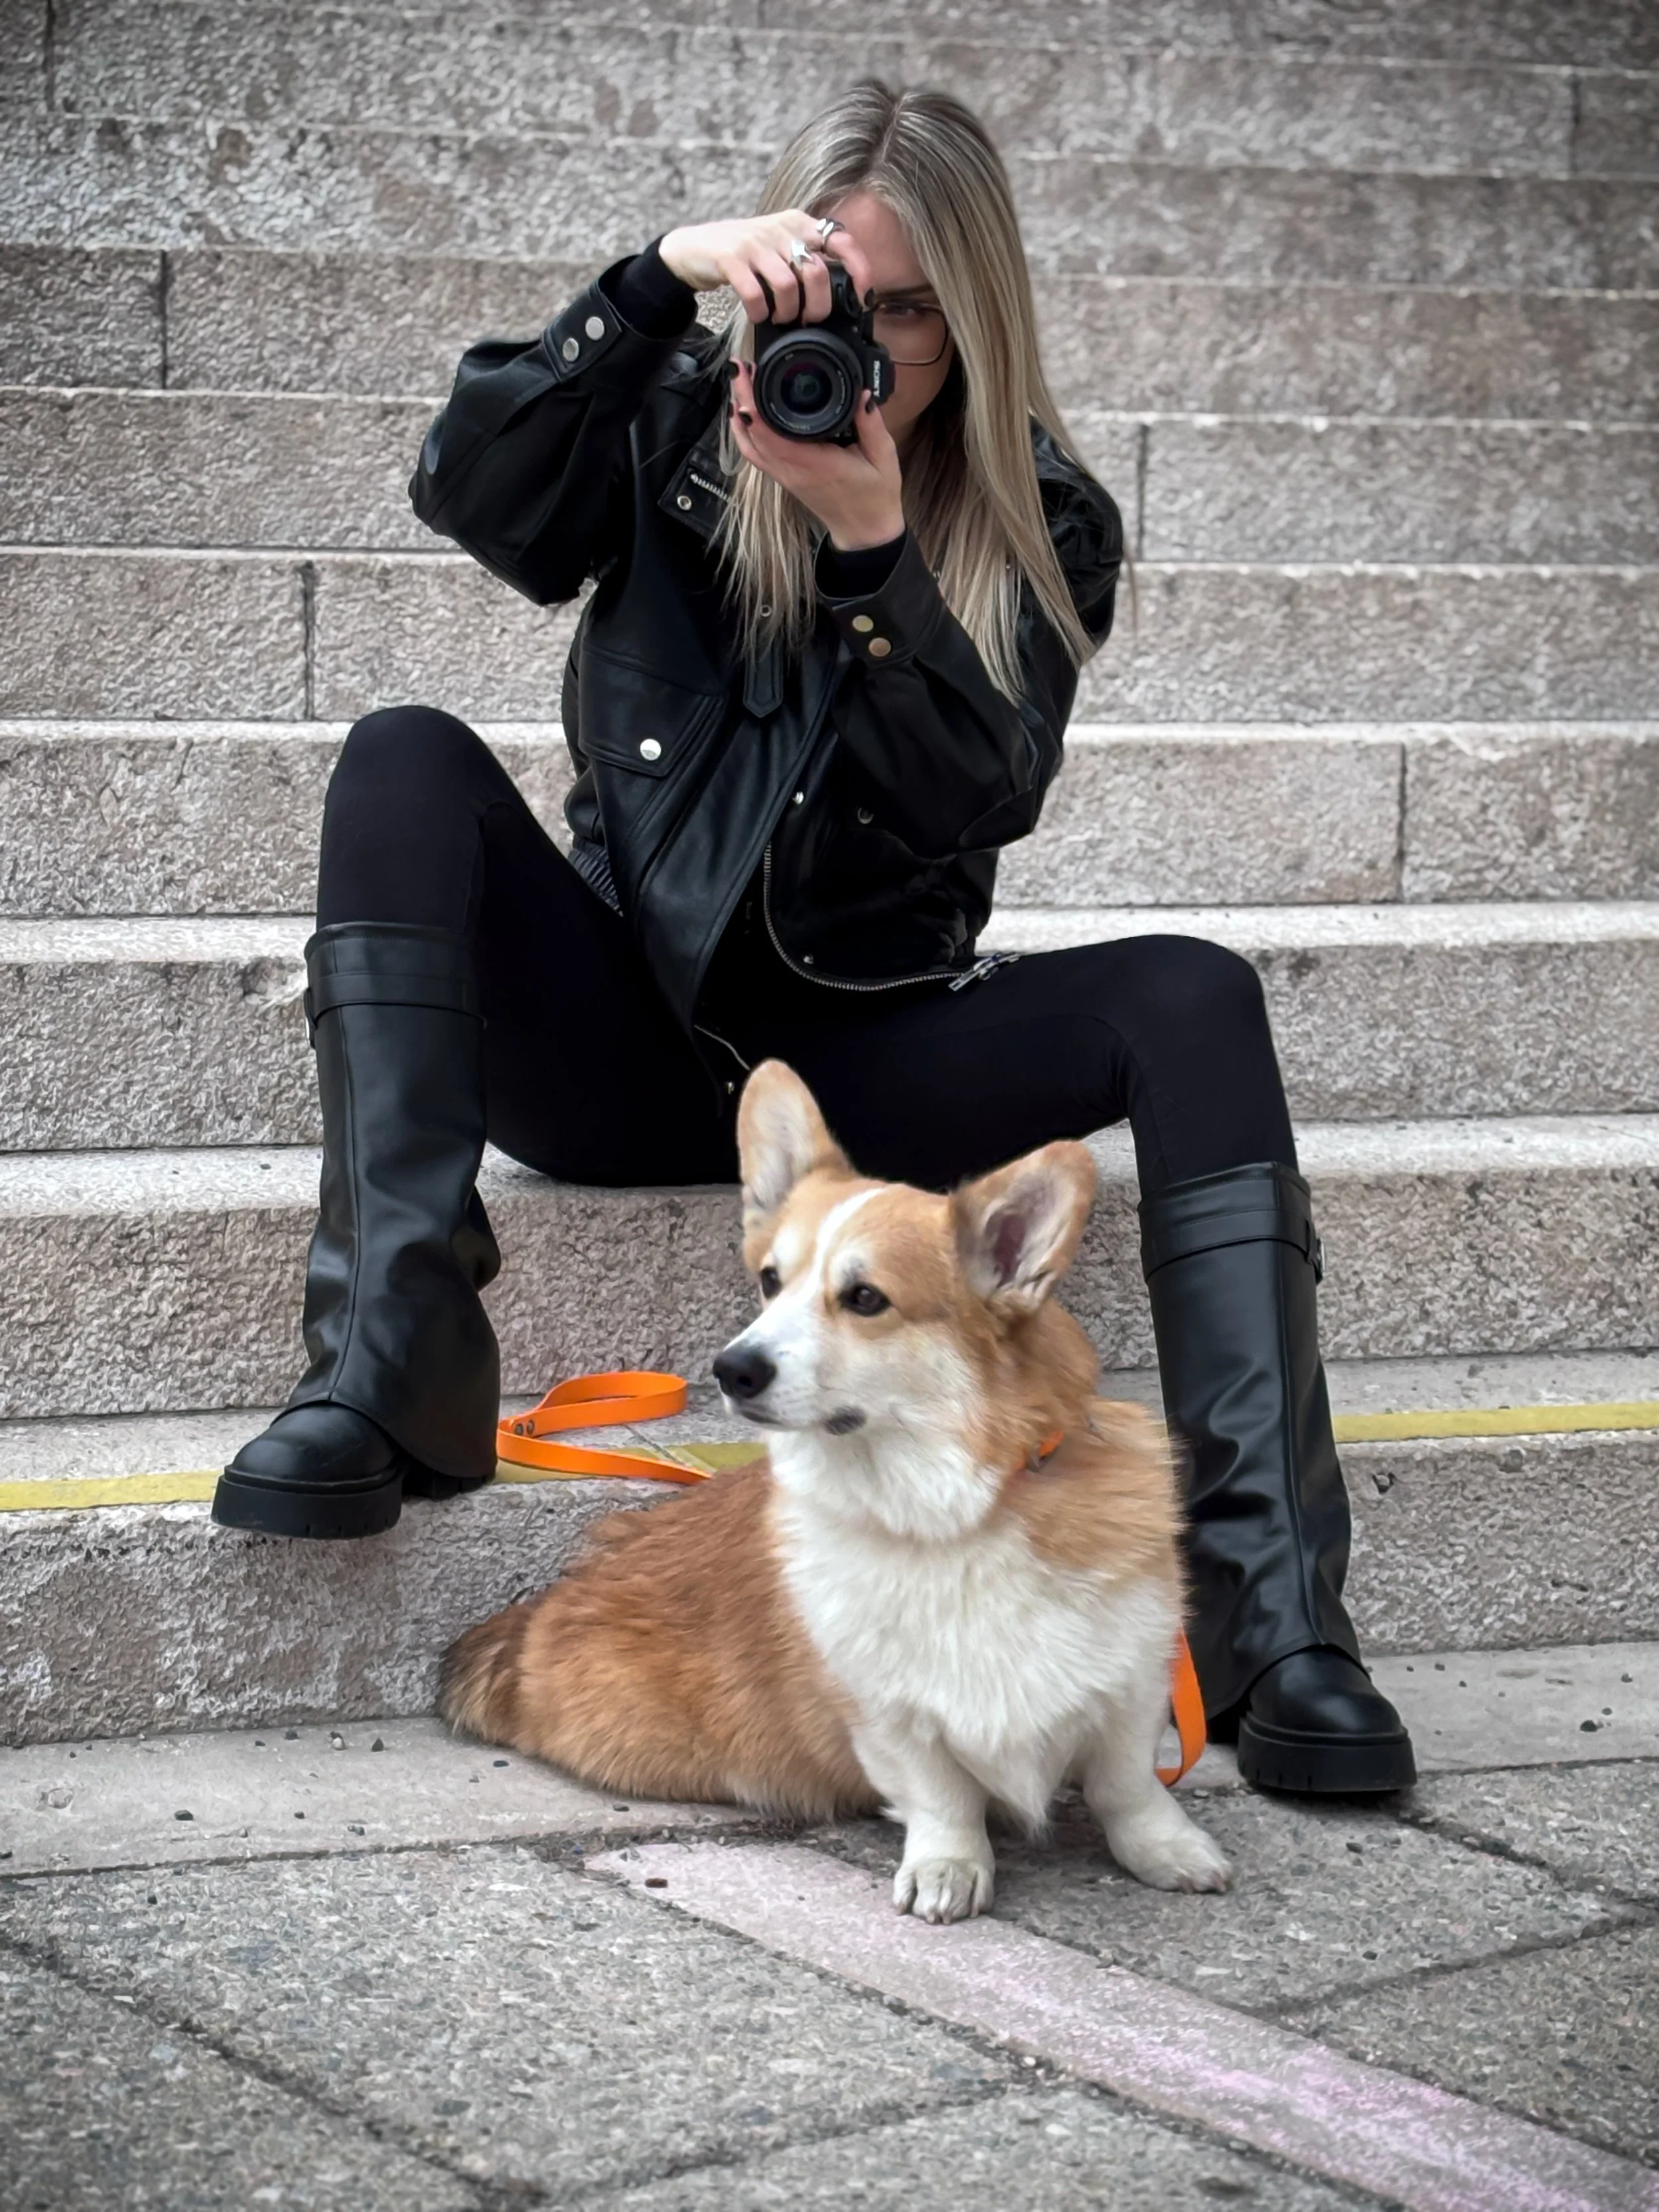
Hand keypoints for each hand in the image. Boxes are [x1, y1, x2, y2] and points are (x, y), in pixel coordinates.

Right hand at [659, 211, 873, 325]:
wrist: (694, 247)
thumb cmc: (744, 255)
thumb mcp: (780, 247)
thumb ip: (806, 261)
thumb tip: (839, 295)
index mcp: (799, 224)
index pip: (841, 238)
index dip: (858, 267)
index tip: (863, 295)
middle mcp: (780, 228)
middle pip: (817, 272)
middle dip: (819, 307)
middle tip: (809, 319)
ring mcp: (755, 243)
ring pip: (788, 285)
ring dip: (788, 311)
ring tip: (781, 318)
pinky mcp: (731, 258)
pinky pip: (755, 293)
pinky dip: (761, 312)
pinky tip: (759, 315)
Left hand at [727, 360, 904, 551]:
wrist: (865, 531)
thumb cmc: (875, 497)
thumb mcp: (883, 457)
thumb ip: (872, 424)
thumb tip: (863, 393)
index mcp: (816, 464)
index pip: (774, 434)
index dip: (755, 404)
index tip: (749, 375)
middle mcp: (793, 471)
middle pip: (754, 434)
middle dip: (742, 397)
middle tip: (739, 366)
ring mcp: (785, 476)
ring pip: (749, 445)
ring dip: (739, 414)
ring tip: (738, 382)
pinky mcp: (784, 478)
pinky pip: (756, 455)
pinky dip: (744, 433)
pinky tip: (744, 413)